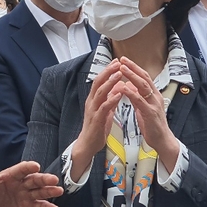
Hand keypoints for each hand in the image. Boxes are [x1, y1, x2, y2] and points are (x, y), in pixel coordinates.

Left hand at [0, 162, 61, 206]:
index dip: (28, 167)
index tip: (36, 166)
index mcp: (10, 176)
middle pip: (34, 180)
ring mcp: (26, 195)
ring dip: (49, 191)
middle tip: (54, 179)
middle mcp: (21, 184)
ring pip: (40, 192)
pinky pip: (40, 206)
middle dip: (44, 179)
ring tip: (58, 191)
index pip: (20, 170)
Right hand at [70, 60, 123, 177]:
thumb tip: (118, 88)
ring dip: (110, 82)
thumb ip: (111, 99)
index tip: (116, 62)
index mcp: (93, 99)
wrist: (88, 144)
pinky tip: (118, 94)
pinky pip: (104, 107)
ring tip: (118, 74)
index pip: (100, 81)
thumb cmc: (96, 128)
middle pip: (98, 83)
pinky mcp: (96, 119)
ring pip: (100, 92)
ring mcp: (93, 110)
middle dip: (108, 72)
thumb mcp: (105, 111)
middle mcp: (91, 102)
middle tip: (117, 63)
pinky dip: (111, 99)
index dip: (108, 71)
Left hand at [116, 57, 178, 170]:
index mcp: (153, 95)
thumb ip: (137, 97)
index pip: (144, 77)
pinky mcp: (151, 113)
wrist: (162, 140)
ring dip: (132, 76)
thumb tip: (130, 86)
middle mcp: (155, 97)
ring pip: (143, 86)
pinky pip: (140, 101)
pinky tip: (124, 87)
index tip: (124, 60)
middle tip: (122, 59)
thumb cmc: (152, 125)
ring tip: (122, 69)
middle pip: (144, 78)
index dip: (134, 68)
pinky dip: (132, 93)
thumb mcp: (143, 107)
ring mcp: (154, 104)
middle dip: (133, 68)